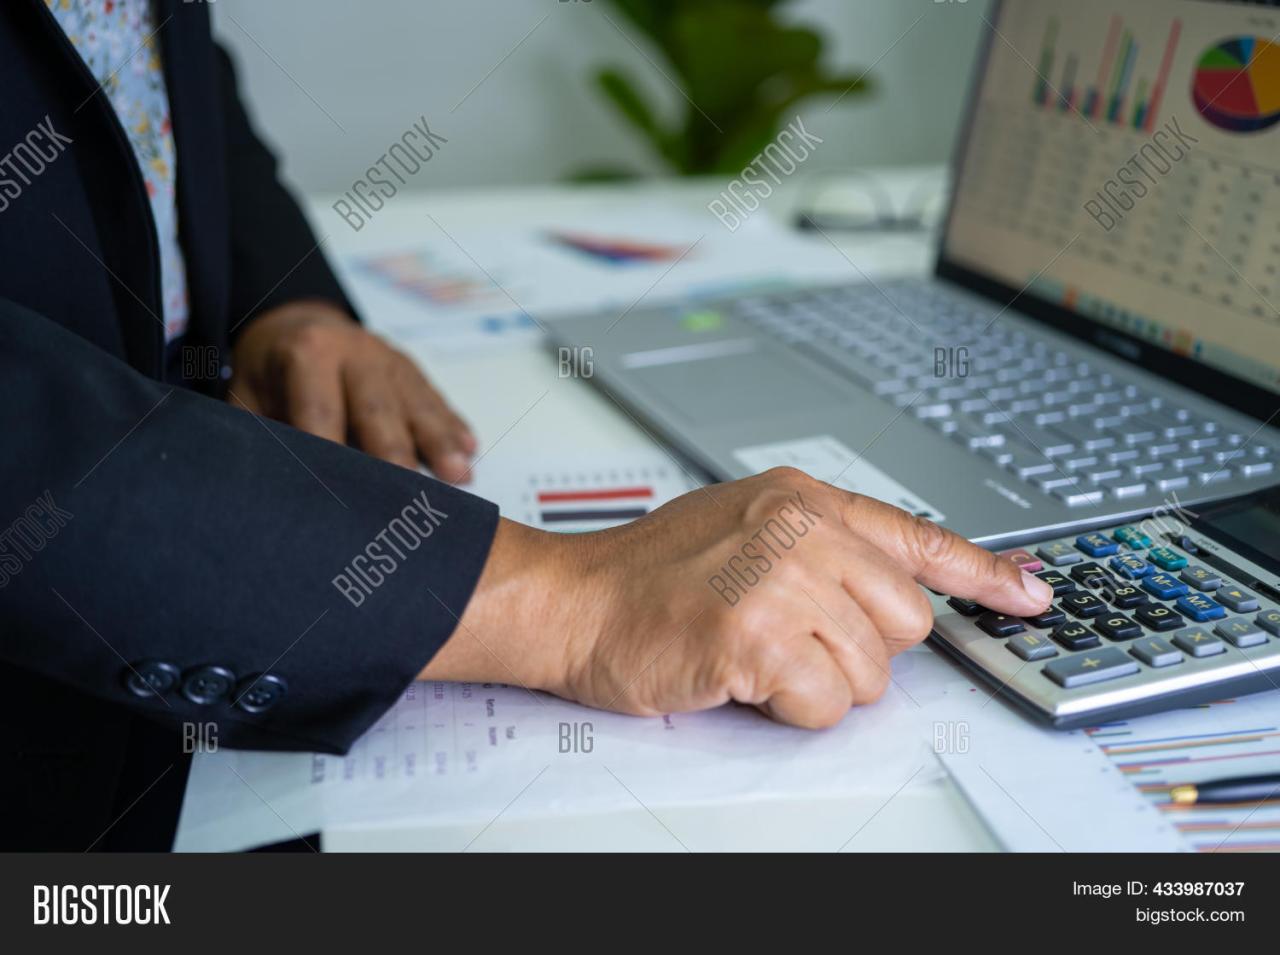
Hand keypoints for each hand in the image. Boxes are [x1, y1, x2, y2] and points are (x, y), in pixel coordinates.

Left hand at [228, 300, 475, 481]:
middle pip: (378, 408)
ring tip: (459, 476)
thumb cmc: (271, 374)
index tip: (339, 492)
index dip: (330, 450)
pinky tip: (469, 451)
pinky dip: (452, 428)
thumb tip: (269, 482)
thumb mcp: (248, 395)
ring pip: (417, 405)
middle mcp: (356, 351)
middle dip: (395, 452)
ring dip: (439, 442)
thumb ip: (260, 432)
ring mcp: (390, 360)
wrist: (299, 325)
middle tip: (407, 493)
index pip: (321, 409)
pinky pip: (436, 402)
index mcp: (308, 353)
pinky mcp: (413, 372)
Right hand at [425, 467, 1053, 727]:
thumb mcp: (743, 527)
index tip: (1032, 595)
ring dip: (817, 684)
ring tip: (755, 654)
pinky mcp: (755, 635)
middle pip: (904, 623)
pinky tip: (742, 678)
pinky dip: (789, 709)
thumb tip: (899, 595)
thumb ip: (821, 547)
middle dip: (858, 651)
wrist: (573, 600)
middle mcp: (800, 529)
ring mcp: (778, 578)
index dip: (982, 574)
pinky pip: (824, 705)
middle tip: (792, 640)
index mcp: (802, 499)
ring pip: (870, 673)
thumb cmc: (651, 575)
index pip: (916, 537)